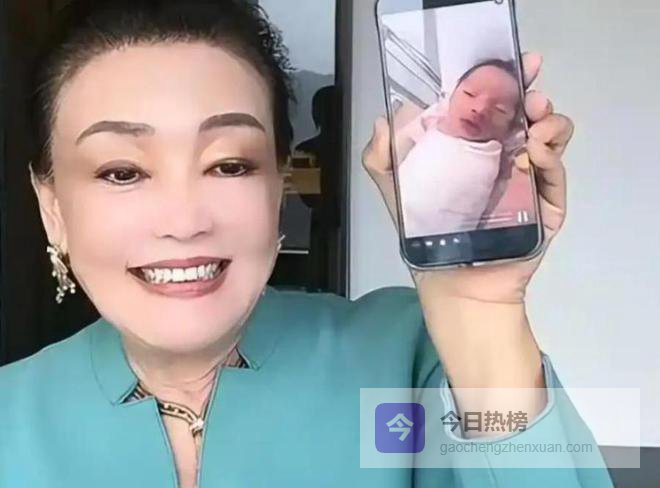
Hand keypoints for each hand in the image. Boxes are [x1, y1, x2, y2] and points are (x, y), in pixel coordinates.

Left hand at [363, 52, 574, 303]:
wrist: (455, 284)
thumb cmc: (426, 236)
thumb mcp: (397, 194)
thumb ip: (382, 159)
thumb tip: (384, 119)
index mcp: (473, 147)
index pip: (492, 104)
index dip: (502, 81)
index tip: (506, 64)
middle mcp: (504, 155)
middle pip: (527, 112)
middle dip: (532, 92)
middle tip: (528, 91)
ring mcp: (529, 177)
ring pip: (551, 134)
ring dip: (548, 119)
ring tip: (534, 121)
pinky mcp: (547, 203)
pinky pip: (556, 173)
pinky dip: (551, 156)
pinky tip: (535, 150)